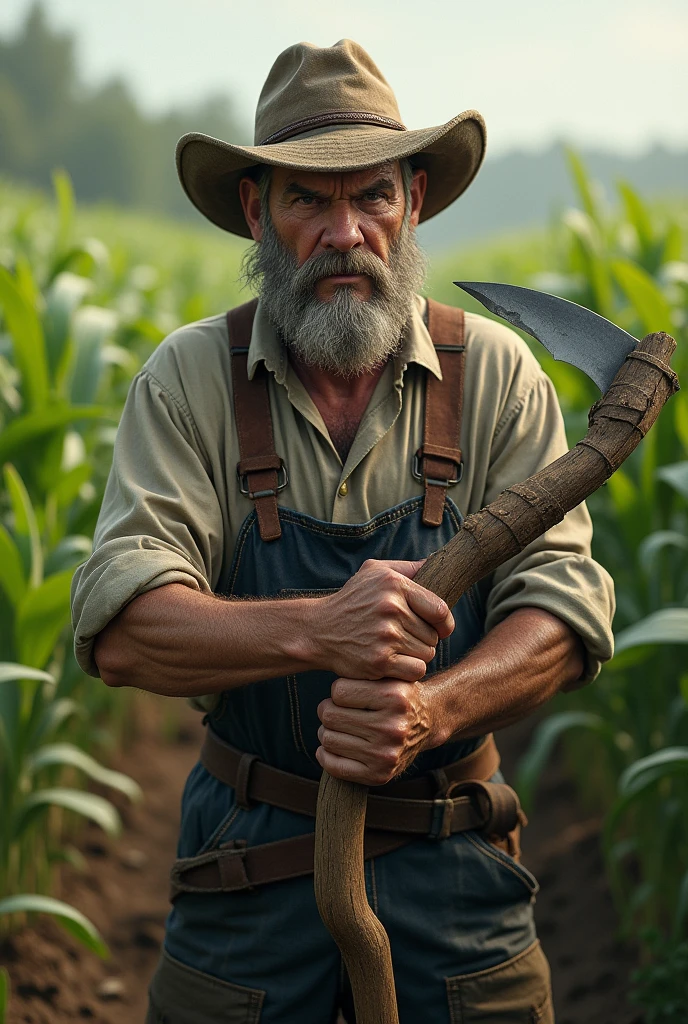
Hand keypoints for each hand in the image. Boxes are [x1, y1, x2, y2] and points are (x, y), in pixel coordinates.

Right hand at [311, 559, 453, 682]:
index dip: (445, 623)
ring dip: (417, 655)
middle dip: (425, 639)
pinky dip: (409, 671)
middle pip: (433, 635)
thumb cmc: (351, 600)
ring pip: (427, 654)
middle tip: (406, 638)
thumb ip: (407, 567)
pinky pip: (415, 670)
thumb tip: (438, 563)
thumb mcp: (374, 571)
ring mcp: (385, 636)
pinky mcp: (379, 661)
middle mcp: (391, 609)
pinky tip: (395, 664)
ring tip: (398, 649)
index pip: (440, 610)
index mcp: (394, 585)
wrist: (318, 630)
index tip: (441, 628)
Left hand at [316, 675, 436, 784]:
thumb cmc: (400, 695)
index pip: (338, 691)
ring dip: (327, 732)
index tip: (345, 694)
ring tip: (339, 727)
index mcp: (395, 698)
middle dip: (328, 711)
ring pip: (328, 739)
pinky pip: (334, 766)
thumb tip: (331, 664)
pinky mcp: (379, 775)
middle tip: (337, 711)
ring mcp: (386, 754)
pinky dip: (325, 755)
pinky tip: (331, 747)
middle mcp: (393, 727)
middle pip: (330, 716)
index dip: (338, 691)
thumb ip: (364, 672)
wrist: (428, 723)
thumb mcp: (389, 676)